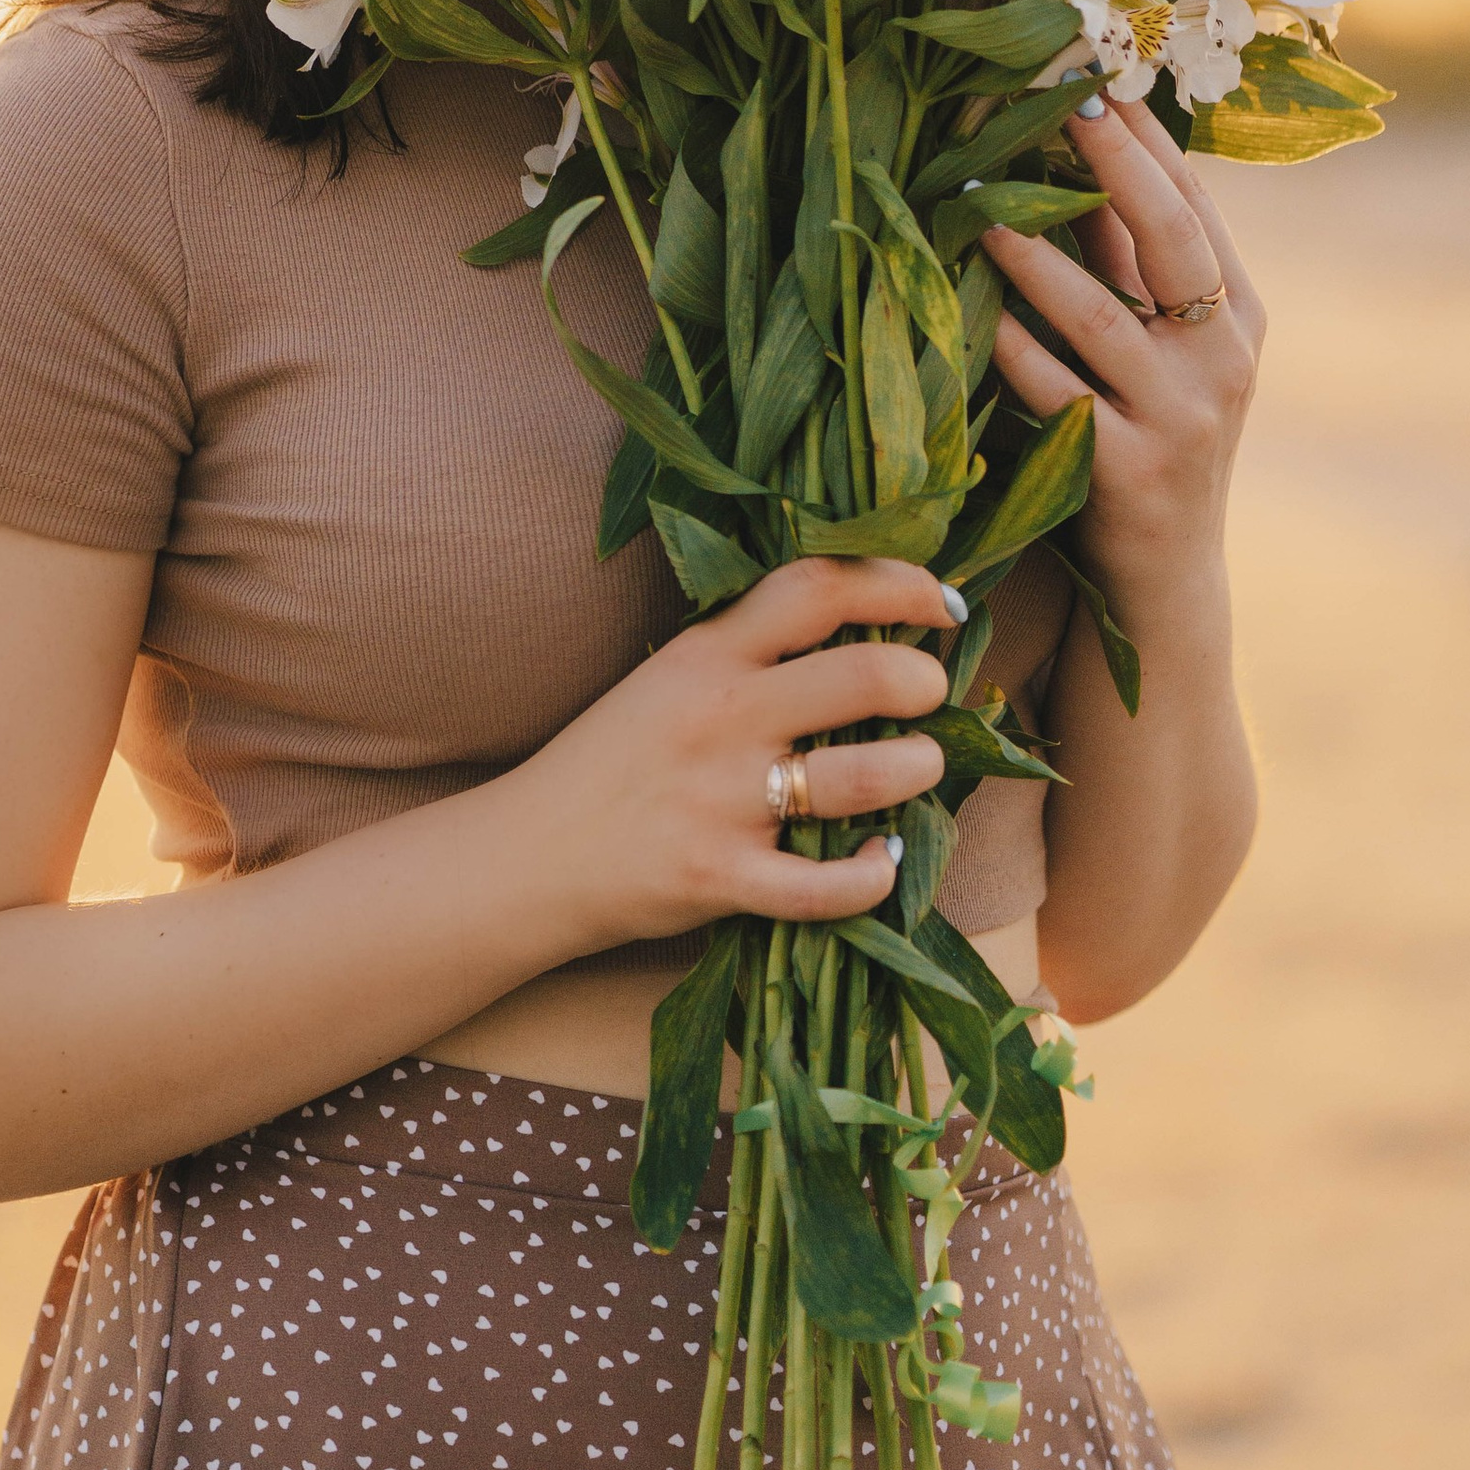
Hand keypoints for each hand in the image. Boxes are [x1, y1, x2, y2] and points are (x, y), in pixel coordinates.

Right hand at [509, 557, 964, 952]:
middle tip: (930, 694)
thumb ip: (750, 650)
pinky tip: (883, 862)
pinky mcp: (721, 878)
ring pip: (865, 778)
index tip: (944, 603)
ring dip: (917, 770)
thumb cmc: (610, 762)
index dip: (900, 583)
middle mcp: (721, 717)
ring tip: (920, 768)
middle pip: (863, 676)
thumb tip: (868, 630)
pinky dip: (873, 876)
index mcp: (708, 654)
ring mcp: (722, 800)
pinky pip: (827, 886)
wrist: (524, 856)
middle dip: (923, 682)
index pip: (819, 587)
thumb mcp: (669, 677)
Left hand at [977, 97, 1265, 620]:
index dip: (1146, 134)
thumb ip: (1127, 267)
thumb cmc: (1148, 439)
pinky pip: (1059, 395)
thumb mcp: (1161, 350)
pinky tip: (971, 312)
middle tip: (1059, 97)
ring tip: (977, 204)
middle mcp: (1224, 358)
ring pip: (1103, 316)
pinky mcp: (1129, 475)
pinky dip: (1013, 348)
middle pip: (1171, 238)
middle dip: (1115, 160)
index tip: (1094, 65)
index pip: (1195, 203)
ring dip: (1037, 255)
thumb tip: (1071, 149)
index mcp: (1239, 314)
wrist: (1165, 583)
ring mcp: (1182, 419)